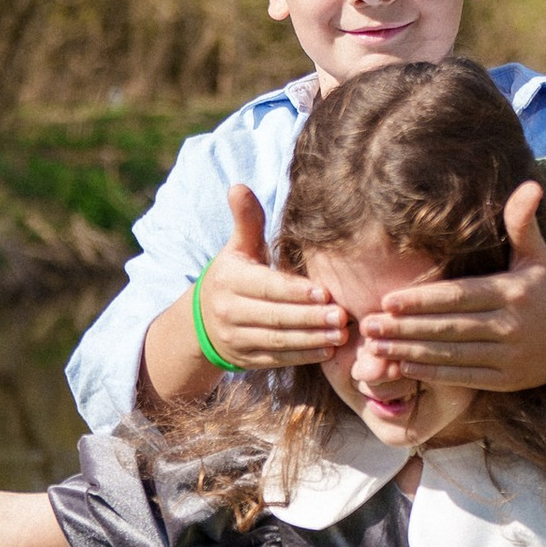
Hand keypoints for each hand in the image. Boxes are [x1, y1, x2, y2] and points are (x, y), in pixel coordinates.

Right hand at [186, 183, 348, 370]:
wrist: (202, 319)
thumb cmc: (234, 274)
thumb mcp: (237, 247)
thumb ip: (246, 220)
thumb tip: (239, 186)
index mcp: (229, 280)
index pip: (267, 287)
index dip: (295, 292)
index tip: (325, 292)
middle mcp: (228, 311)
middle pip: (275, 317)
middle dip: (311, 318)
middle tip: (343, 317)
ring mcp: (235, 339)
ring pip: (277, 342)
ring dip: (311, 340)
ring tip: (341, 335)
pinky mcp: (244, 360)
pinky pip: (276, 360)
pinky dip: (302, 356)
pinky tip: (327, 351)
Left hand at [356, 183, 545, 393]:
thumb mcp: (539, 255)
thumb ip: (523, 222)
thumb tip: (527, 185)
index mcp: (513, 292)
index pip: (459, 297)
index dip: (422, 300)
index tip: (387, 300)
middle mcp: (511, 325)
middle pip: (448, 328)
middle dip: (405, 328)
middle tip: (367, 325)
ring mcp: (509, 357)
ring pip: (451, 355)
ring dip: (410, 352)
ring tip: (375, 348)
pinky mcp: (507, 380)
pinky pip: (463, 377)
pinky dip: (432, 373)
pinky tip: (404, 366)